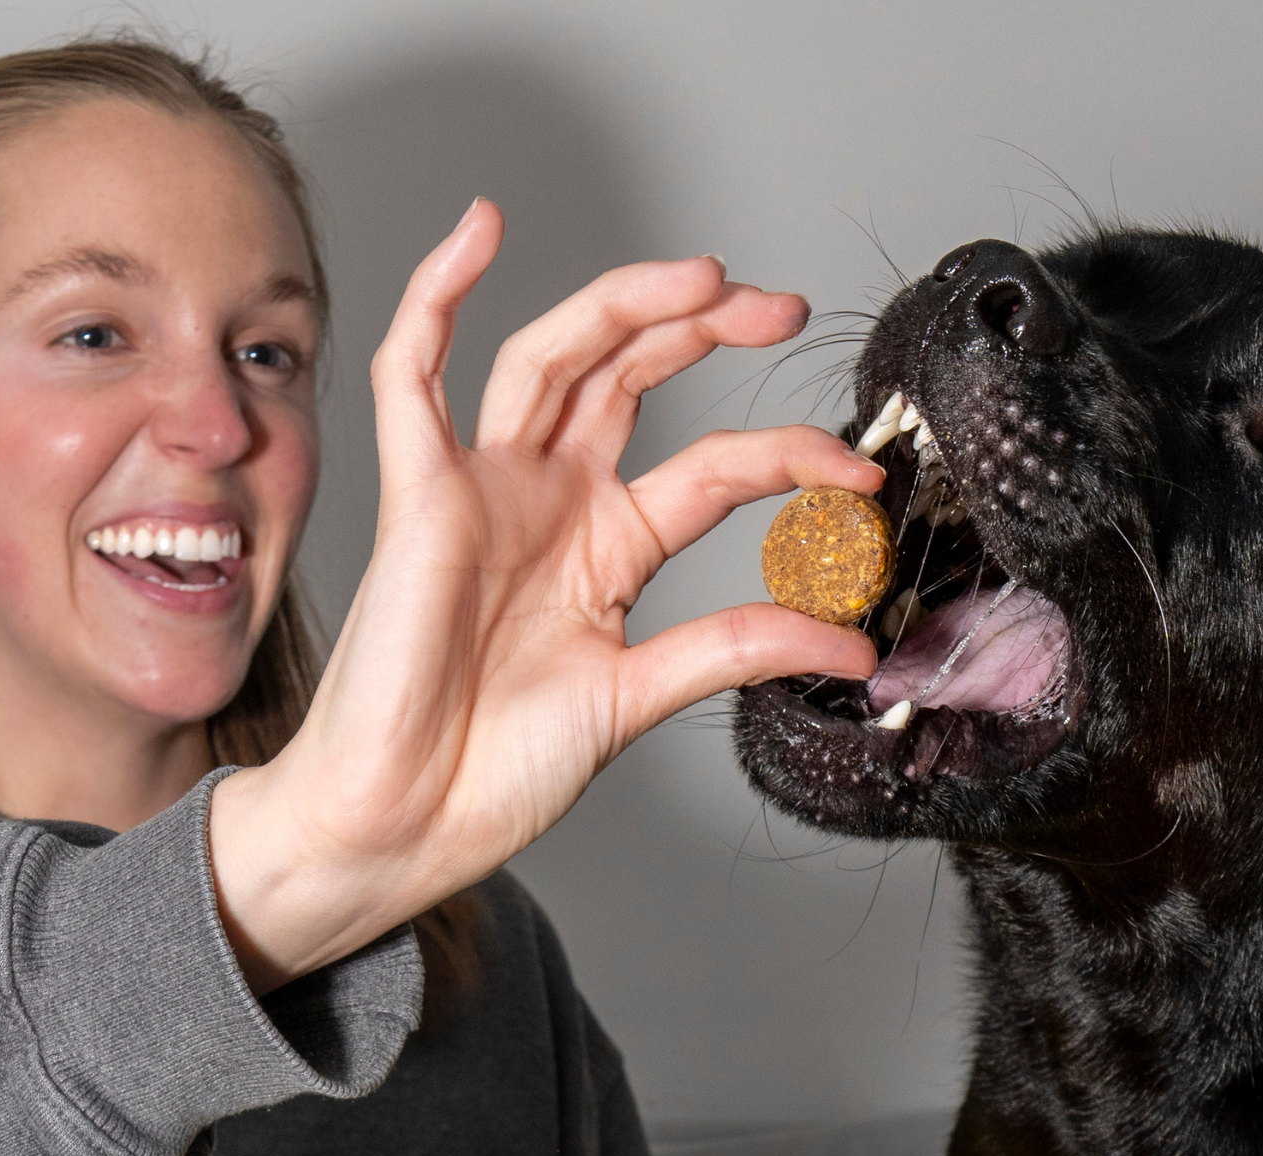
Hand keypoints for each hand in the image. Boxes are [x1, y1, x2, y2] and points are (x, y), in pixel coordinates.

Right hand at [210, 200, 880, 990]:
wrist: (406, 819)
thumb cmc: (496, 771)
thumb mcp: (639, 696)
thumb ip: (736, 649)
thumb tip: (850, 644)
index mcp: (606, 551)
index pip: (712, 470)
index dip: (786, 456)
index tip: (856, 472)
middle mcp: (549, 504)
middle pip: (633, 377)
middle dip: (708, 329)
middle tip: (783, 307)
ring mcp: (483, 491)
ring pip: (552, 357)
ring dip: (622, 303)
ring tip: (701, 274)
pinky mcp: (415, 495)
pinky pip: (410, 374)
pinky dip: (436, 296)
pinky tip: (479, 229)